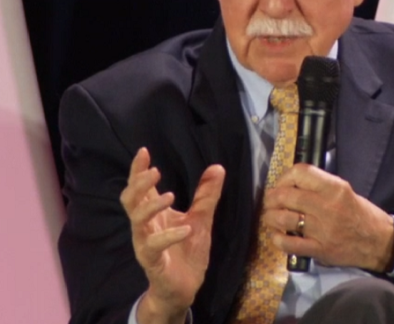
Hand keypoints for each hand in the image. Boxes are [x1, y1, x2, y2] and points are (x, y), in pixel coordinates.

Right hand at [119, 148, 224, 323]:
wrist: (185, 286)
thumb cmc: (188, 251)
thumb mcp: (202, 218)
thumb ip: (206, 195)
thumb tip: (217, 167)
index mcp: (155, 213)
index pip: (142, 188)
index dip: (139, 170)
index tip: (144, 151)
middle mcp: (145, 226)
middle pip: (131, 200)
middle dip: (139, 183)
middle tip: (154, 170)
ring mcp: (145, 243)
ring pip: (137, 220)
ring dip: (151, 206)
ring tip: (169, 195)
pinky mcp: (152, 261)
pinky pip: (154, 246)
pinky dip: (169, 236)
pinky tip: (186, 229)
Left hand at [263, 164, 393, 271]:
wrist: (379, 241)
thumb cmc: (361, 214)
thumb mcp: (345, 191)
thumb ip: (320, 187)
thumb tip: (291, 184)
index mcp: (335, 188)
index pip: (300, 173)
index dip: (284, 177)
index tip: (281, 184)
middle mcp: (327, 206)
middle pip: (286, 196)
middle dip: (271, 198)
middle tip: (270, 201)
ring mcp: (322, 229)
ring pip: (284, 218)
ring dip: (270, 217)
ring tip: (270, 217)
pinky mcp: (320, 249)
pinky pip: (290, 243)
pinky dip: (278, 239)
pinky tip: (277, 235)